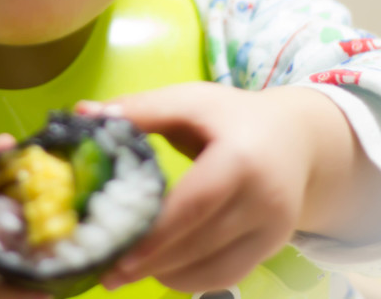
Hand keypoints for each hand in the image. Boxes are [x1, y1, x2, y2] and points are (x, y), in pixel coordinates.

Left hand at [77, 83, 370, 292]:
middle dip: (150, 262)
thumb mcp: (190, 102)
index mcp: (241, 158)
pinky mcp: (272, 247)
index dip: (156, 233)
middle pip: (201, 243)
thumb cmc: (232, 116)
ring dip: (166, 275)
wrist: (297, 137)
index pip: (196, 204)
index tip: (116, 252)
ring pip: (214, 269)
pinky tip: (159, 271)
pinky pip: (227, 275)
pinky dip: (190, 278)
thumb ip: (139, 110)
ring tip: (124, 271)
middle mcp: (264, 199)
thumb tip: (83, 112)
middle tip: (105, 270)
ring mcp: (274, 229)